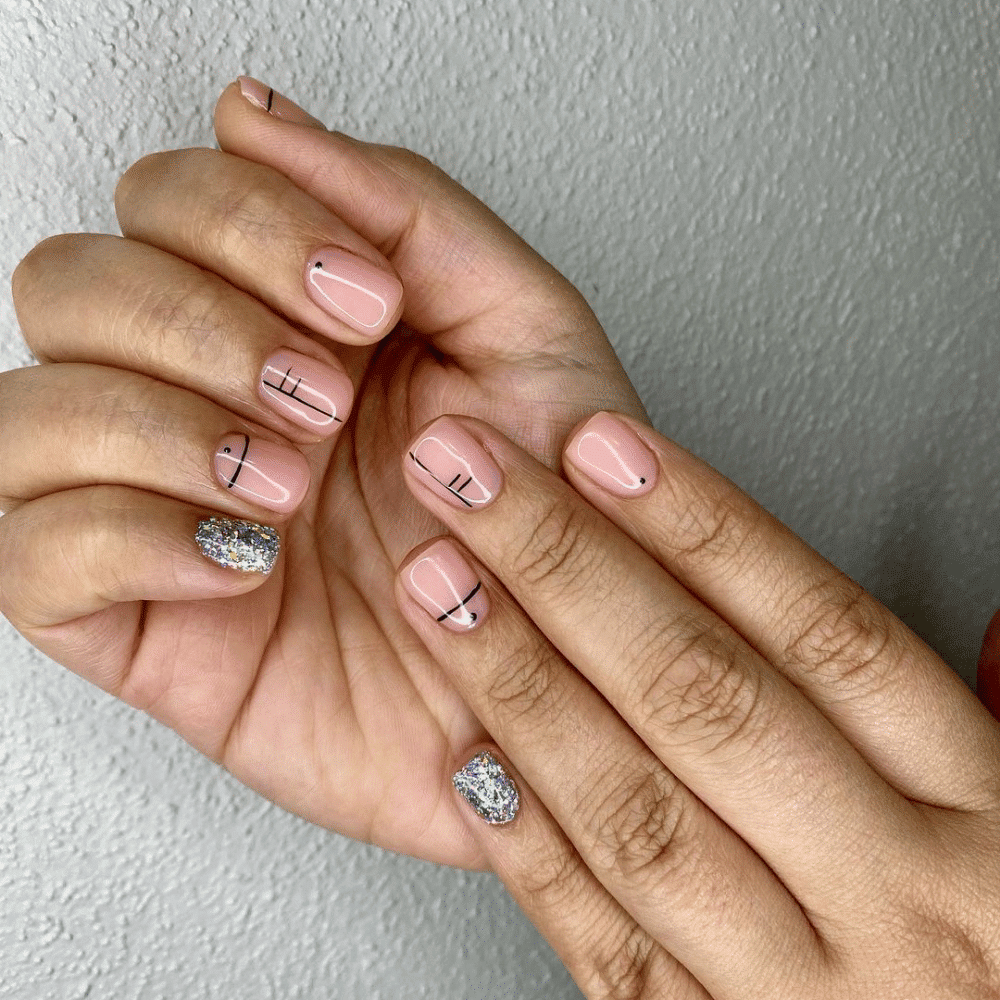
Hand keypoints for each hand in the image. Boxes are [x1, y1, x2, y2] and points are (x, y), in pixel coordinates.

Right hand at [0, 79, 643, 868]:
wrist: (560, 684)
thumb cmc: (550, 518)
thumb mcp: (525, 334)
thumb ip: (411, 209)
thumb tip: (258, 116)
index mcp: (285, 319)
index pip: (167, 202)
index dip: (245, 223)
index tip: (365, 297)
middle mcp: (205, 400)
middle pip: (72, 285)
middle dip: (197, 325)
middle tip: (323, 395)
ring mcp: (159, 510)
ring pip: (28, 413)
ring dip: (158, 428)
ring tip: (290, 482)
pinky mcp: (141, 624)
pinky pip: (30, 556)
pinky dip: (127, 536)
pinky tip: (246, 558)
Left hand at [391, 410, 999, 997]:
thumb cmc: (998, 956)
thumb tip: (996, 618)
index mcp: (983, 817)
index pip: (823, 629)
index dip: (701, 524)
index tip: (603, 447)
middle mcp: (893, 894)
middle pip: (703, 692)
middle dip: (567, 569)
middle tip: (472, 480)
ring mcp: (800, 989)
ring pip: (636, 810)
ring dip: (520, 683)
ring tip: (439, 587)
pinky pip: (609, 953)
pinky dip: (531, 850)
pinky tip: (465, 759)